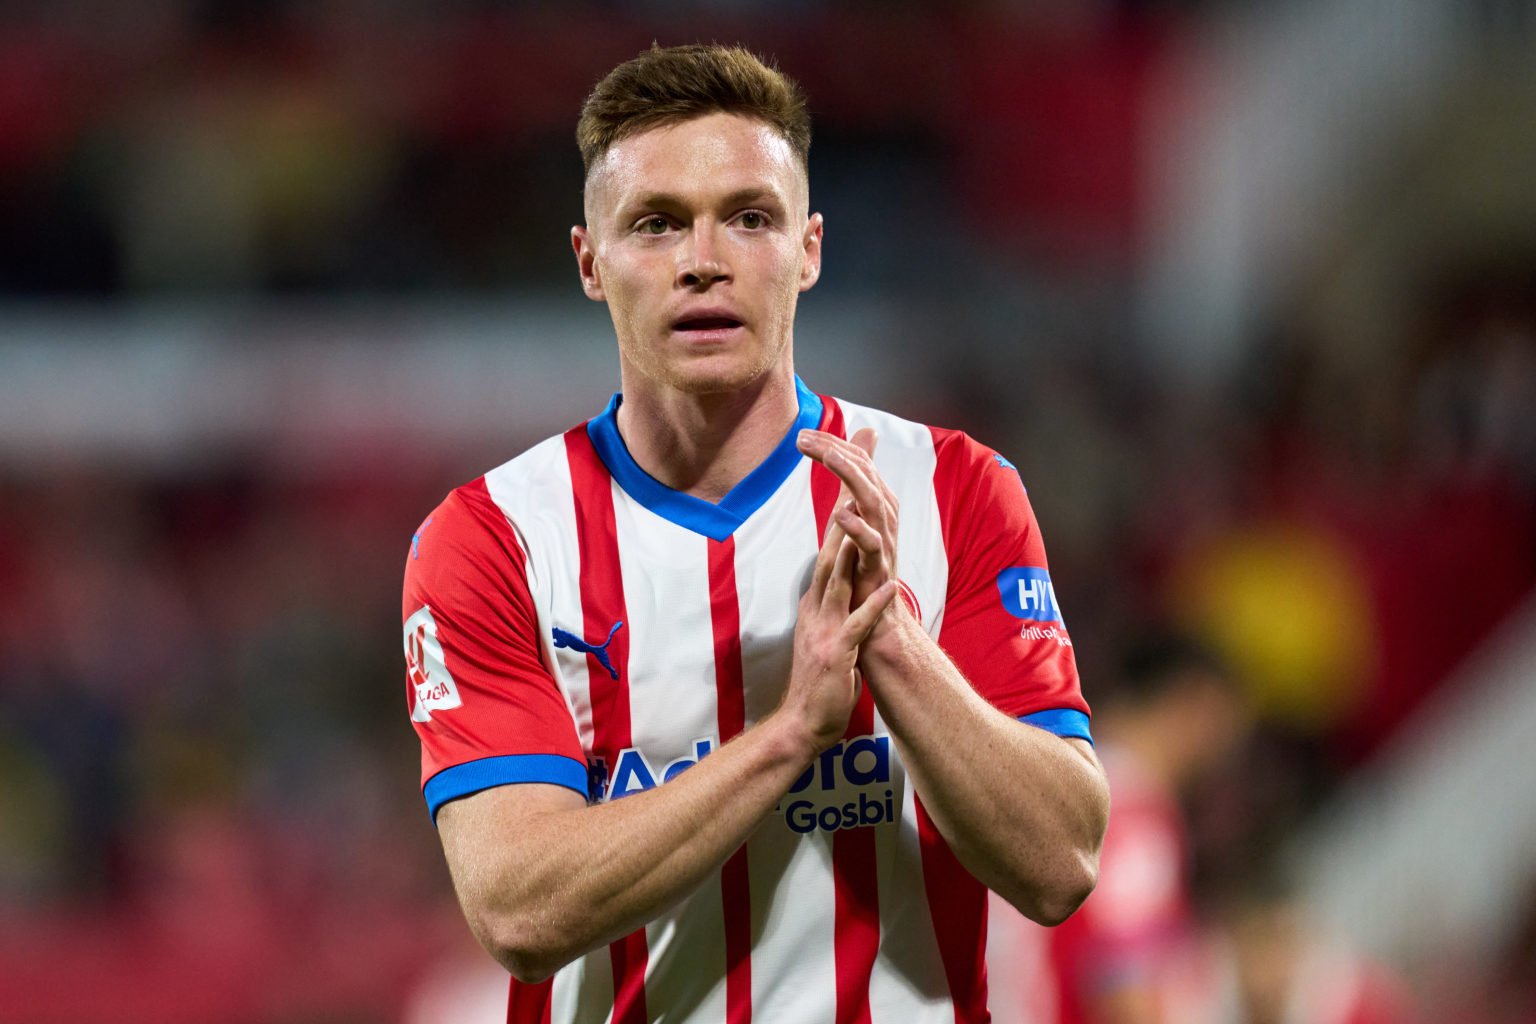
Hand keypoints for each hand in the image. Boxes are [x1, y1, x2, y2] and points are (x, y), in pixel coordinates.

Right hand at [780, 491, 897, 753]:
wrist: (802, 723)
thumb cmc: (820, 677)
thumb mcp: (827, 627)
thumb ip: (836, 597)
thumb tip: (848, 570)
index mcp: (818, 598)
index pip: (831, 545)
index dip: (841, 508)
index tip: (852, 472)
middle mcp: (817, 605)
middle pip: (830, 548)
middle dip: (843, 509)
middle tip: (853, 470)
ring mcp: (825, 627)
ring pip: (837, 579)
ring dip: (850, 546)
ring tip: (863, 515)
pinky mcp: (837, 653)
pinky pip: (857, 626)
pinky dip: (871, 606)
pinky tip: (887, 588)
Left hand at [796, 427, 900, 615]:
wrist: (875, 614)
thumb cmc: (861, 563)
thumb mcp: (854, 514)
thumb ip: (854, 481)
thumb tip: (859, 439)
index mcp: (879, 500)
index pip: (859, 461)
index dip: (832, 445)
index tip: (802, 435)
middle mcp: (885, 514)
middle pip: (865, 473)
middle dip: (835, 452)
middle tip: (804, 439)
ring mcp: (884, 539)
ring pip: (873, 500)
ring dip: (851, 477)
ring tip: (829, 457)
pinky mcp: (878, 566)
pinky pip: (872, 543)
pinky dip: (858, 527)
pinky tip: (841, 513)